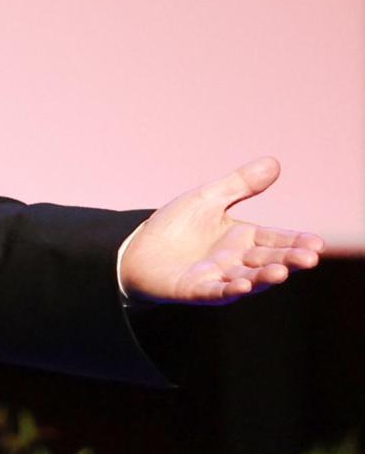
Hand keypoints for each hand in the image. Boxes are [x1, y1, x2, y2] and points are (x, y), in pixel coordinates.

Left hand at [120, 156, 324, 304]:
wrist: (137, 249)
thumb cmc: (176, 226)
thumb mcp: (208, 199)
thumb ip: (239, 184)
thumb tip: (274, 162)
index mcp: (243, 238)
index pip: (276, 239)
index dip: (296, 241)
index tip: (317, 243)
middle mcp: (236, 260)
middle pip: (267, 260)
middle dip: (288, 260)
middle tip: (310, 258)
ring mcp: (217, 277)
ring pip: (247, 278)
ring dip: (263, 277)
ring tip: (281, 273)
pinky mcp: (194, 289)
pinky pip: (214, 291)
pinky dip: (228, 288)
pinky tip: (241, 284)